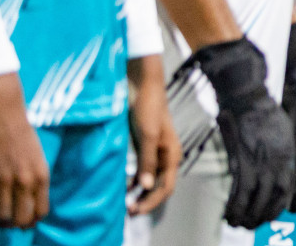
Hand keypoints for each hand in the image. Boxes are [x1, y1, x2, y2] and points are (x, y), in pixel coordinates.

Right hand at [0, 73, 48, 228]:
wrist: (2, 109)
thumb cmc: (21, 129)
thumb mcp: (37, 155)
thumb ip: (34, 177)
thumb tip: (28, 200)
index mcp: (41, 174)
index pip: (40, 212)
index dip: (32, 219)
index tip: (24, 219)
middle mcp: (25, 180)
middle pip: (21, 219)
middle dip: (15, 224)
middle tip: (8, 220)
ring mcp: (3, 178)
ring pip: (1, 215)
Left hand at [126, 55, 179, 215]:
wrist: (142, 85)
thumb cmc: (148, 108)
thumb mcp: (148, 134)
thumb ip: (147, 160)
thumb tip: (145, 185)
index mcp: (172, 154)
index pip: (165, 187)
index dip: (152, 201)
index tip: (134, 210)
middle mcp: (166, 156)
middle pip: (159, 186)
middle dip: (146, 199)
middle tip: (128, 209)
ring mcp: (155, 151)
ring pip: (150, 179)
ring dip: (139, 192)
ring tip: (124, 200)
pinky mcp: (144, 146)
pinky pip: (142, 169)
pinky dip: (134, 180)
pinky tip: (123, 184)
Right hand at [192, 37, 295, 228]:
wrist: (247, 93)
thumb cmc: (262, 108)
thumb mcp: (280, 131)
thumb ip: (280, 152)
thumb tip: (274, 171)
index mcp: (289, 151)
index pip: (290, 185)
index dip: (282, 202)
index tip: (274, 212)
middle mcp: (280, 158)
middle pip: (277, 196)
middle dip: (265, 213)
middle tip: (255, 223)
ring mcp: (263, 159)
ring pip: (259, 197)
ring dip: (249, 214)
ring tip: (241, 223)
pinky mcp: (244, 158)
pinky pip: (241, 190)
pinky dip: (236, 204)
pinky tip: (230, 212)